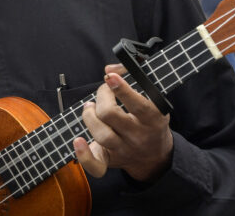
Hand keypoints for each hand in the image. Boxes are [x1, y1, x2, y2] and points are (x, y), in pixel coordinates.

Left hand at [80, 65, 172, 181]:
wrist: (156, 156)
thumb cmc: (149, 119)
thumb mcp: (152, 98)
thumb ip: (132, 78)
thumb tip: (109, 68)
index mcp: (153, 119)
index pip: (139, 105)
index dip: (122, 89)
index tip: (109, 77)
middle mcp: (139, 136)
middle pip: (111, 115)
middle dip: (101, 97)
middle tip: (103, 91)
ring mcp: (124, 150)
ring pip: (102, 135)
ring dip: (89, 116)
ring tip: (90, 107)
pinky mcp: (110, 161)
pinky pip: (96, 166)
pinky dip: (84, 156)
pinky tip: (78, 141)